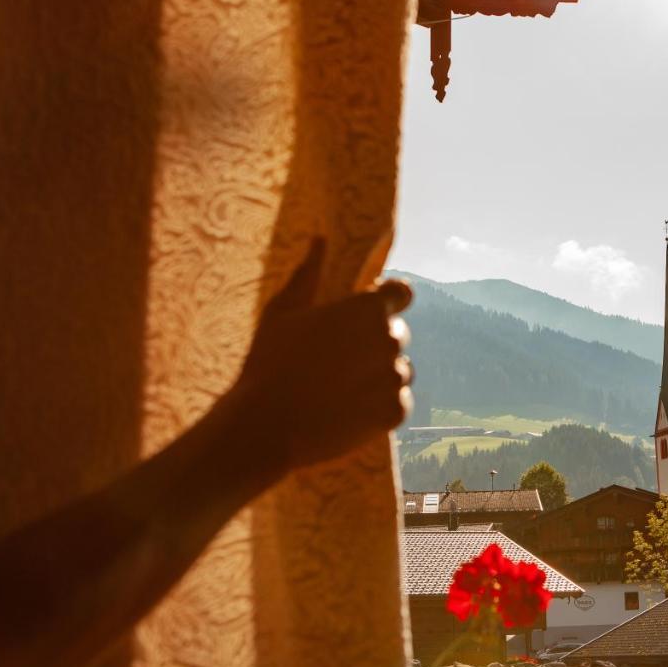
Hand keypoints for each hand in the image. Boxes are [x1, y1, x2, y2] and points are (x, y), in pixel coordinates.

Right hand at [230, 238, 412, 471]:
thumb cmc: (269, 363)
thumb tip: (320, 239)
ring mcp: (394, 377)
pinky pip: (397, 402)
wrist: (266, 427)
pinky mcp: (394, 412)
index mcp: (367, 309)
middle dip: (374, 343)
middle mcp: (389, 339)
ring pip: (398, 370)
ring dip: (379, 376)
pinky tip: (348, 410)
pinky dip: (380, 406)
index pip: (401, 292)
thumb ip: (309, 274)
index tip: (368, 313)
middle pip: (395, 335)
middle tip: (337, 361)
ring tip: (339, 388)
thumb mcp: (283, 312)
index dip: (388, 300)